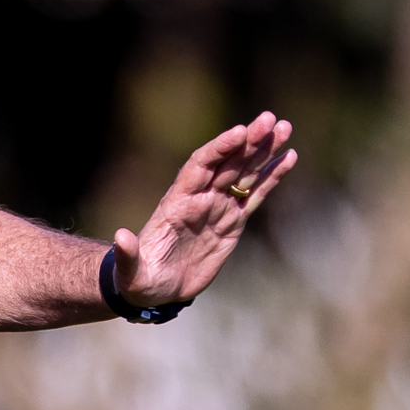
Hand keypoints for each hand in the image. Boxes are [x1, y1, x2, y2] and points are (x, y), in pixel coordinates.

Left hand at [112, 112, 295, 309]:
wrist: (155, 290)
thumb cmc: (139, 278)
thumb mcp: (130, 270)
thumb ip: (128, 253)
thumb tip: (120, 237)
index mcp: (177, 202)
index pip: (201, 165)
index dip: (220, 148)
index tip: (240, 132)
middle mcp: (200, 198)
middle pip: (227, 162)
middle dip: (248, 141)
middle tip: (270, 119)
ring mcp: (218, 207)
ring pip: (245, 172)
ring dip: (264, 150)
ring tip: (284, 128)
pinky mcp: (232, 222)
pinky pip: (255, 195)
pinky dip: (272, 177)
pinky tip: (289, 157)